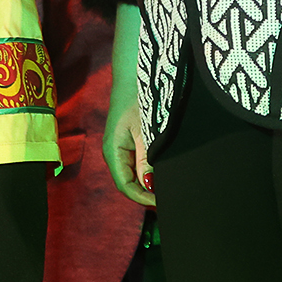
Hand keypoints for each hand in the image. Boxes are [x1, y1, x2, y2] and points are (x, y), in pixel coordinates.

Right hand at [100, 86, 155, 206]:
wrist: (132, 78)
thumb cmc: (137, 101)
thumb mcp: (144, 132)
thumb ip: (146, 160)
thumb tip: (150, 186)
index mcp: (113, 152)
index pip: (125, 186)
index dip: (142, 198)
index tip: (161, 203)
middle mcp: (114, 154)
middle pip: (128, 183)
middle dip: (146, 194)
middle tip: (168, 199)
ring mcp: (120, 150)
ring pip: (132, 176)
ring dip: (147, 184)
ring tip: (166, 188)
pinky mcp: (127, 145)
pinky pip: (135, 166)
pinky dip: (147, 173)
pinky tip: (160, 174)